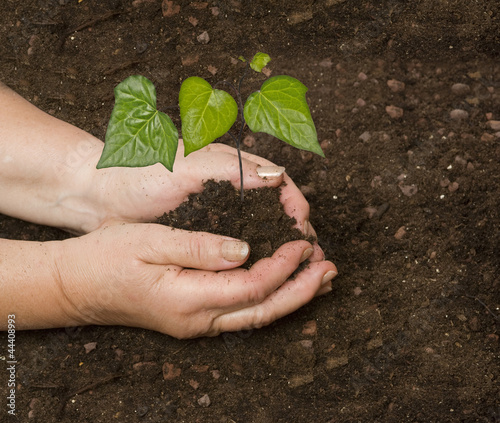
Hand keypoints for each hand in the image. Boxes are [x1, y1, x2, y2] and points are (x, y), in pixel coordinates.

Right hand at [53, 223, 336, 337]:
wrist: (77, 285)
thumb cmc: (109, 258)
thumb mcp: (152, 241)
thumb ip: (200, 247)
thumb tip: (245, 250)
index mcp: (188, 298)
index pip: (252, 285)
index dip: (283, 266)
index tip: (303, 242)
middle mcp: (198, 319)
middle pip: (263, 310)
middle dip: (302, 290)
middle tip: (331, 268)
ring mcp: (196, 323)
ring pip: (257, 316)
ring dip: (291, 297)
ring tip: (320, 277)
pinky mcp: (194, 318)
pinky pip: (243, 313)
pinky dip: (270, 298)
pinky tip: (283, 285)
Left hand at [86, 141, 323, 260]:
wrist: (102, 195)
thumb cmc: (139, 173)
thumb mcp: (184, 166)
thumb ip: (229, 169)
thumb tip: (277, 177)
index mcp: (232, 165)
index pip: (279, 183)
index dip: (296, 206)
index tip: (303, 231)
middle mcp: (234, 187)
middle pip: (278, 207)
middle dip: (298, 230)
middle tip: (311, 258)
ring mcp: (222, 210)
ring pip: (264, 227)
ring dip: (282, 246)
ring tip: (298, 269)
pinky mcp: (209, 230)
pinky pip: (242, 242)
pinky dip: (258, 255)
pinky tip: (265, 271)